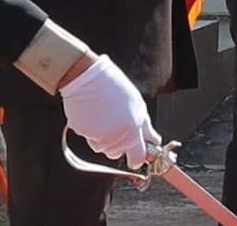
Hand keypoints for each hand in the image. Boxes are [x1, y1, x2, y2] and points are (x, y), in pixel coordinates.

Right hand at [59, 54, 159, 168]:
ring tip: (105, 116)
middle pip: (118, 154)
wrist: (87, 77)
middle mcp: (115, 137)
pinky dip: (92, 132)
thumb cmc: (114, 88)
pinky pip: (90, 139)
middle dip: (120, 146)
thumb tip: (154, 141)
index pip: (137, 158)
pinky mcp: (82, 134)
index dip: (137, 158)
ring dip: (105, 138)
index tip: (137, 156)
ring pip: (103, 148)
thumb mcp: (138, 105)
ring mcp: (97, 137)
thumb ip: (145, 127)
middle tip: (118, 125)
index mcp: (132, 130)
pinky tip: (94, 115)